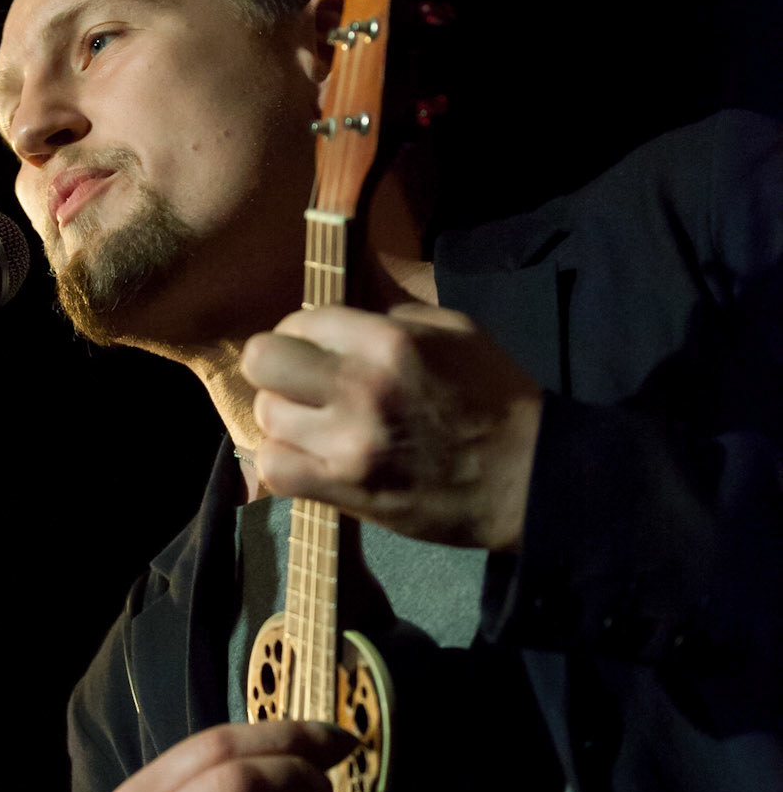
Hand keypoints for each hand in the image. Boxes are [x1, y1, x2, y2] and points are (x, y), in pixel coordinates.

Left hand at [241, 303, 542, 551]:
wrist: (527, 478)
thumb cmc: (494, 398)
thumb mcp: (454, 330)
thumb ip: (391, 311)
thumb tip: (341, 300)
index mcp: (389, 341)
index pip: (299, 320)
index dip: (302, 333)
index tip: (316, 350)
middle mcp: (361, 388)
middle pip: (263, 361)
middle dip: (277, 367)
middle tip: (300, 383)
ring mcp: (348, 444)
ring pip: (266, 417)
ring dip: (284, 419)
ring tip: (314, 425)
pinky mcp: (347, 491)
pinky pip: (273, 470)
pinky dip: (282, 464)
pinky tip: (307, 459)